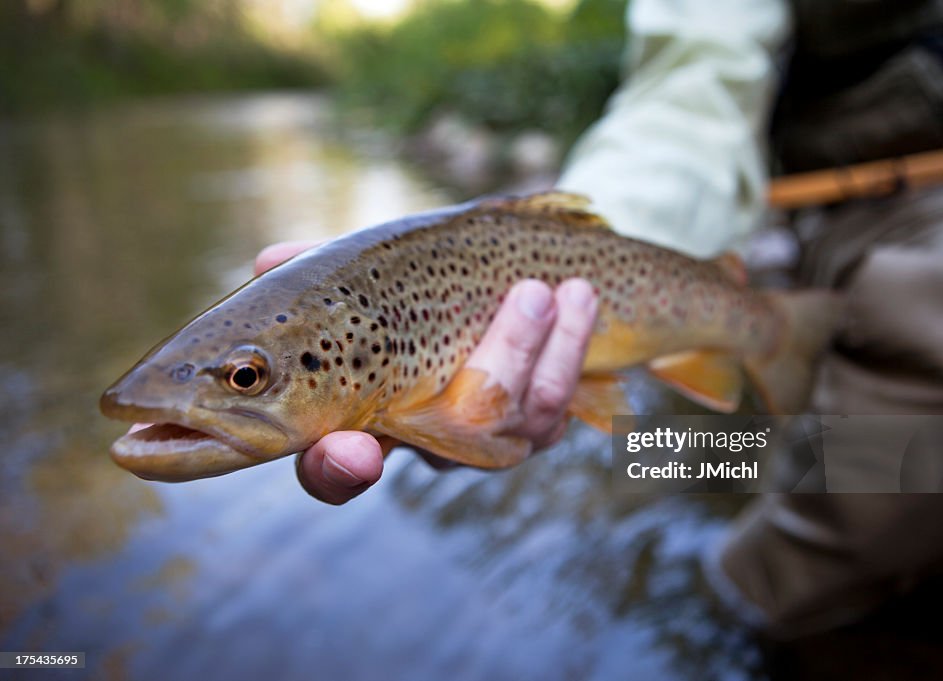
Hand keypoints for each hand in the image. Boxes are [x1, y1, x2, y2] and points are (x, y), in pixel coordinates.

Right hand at [255, 240, 598, 504]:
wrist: (497, 279)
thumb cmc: (404, 283)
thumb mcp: (360, 273)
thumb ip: (318, 270)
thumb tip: (270, 261)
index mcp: (358, 418)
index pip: (333, 469)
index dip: (339, 469)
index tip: (353, 450)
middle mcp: (419, 442)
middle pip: (455, 442)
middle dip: (501, 367)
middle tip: (531, 295)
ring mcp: (481, 441)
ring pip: (522, 422)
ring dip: (553, 349)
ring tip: (567, 286)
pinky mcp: (531, 429)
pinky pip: (558, 409)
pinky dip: (575, 350)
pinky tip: (582, 296)